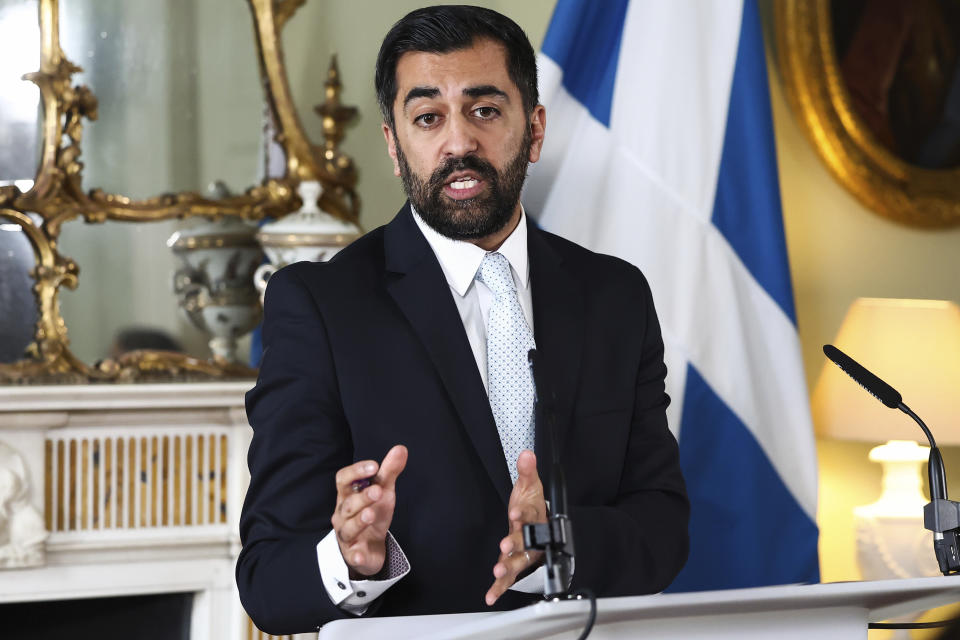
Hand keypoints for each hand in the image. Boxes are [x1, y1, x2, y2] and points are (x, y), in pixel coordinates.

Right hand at [331, 444, 407, 576]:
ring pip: (348, 528)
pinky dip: (356, 555)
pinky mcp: (353, 554)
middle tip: (379, 491)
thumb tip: (401, 448)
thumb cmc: (372, 512)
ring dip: (359, 521)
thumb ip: (389, 471)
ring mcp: (346, 535)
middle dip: (362, 497)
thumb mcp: (382, 491)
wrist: (371, 546)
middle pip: (347, 504)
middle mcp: (342, 514)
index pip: (343, 479)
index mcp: (347, 495)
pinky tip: (361, 554)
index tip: (374, 465)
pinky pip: (352, 555)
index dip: (356, 471)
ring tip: (371, 514)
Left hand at [486, 450, 546, 604]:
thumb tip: (526, 454)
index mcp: (535, 516)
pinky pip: (508, 579)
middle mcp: (531, 537)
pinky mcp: (514, 564)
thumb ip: (527, 471)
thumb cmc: (533, 506)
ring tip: (498, 570)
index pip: (531, 514)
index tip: (515, 512)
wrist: (539, 524)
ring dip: (509, 567)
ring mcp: (523, 553)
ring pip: (518, 561)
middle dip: (516, 543)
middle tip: (506, 545)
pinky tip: (490, 595)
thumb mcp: (530, 486)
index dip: (523, 513)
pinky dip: (500, 588)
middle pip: (526, 541)